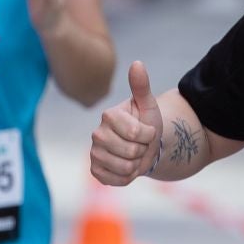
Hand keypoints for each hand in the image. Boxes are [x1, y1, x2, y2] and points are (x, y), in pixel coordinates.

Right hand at [90, 61, 162, 184]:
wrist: (144, 146)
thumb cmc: (146, 123)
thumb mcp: (148, 105)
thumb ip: (141, 86)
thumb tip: (137, 63)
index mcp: (108, 115)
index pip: (136, 133)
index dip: (149, 135)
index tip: (147, 130)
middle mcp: (97, 133)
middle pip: (131, 152)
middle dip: (143, 150)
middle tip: (141, 144)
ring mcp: (94, 153)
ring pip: (125, 168)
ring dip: (137, 164)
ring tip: (135, 155)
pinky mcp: (95, 170)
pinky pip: (116, 180)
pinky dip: (128, 177)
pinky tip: (127, 166)